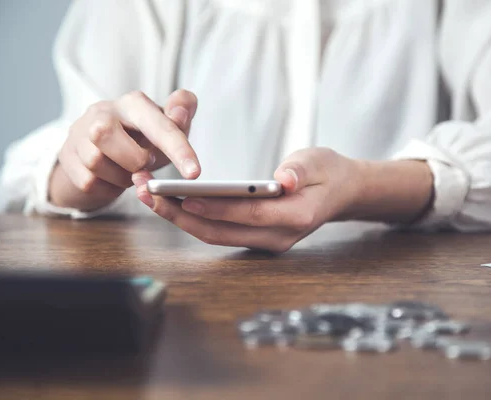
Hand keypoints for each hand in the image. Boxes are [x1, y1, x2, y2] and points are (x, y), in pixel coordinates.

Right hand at [49, 89, 199, 210]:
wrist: (106, 150)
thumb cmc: (143, 139)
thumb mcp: (167, 128)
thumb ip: (181, 114)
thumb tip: (180, 114)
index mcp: (133, 103)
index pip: (158, 123)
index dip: (179, 149)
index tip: (194, 174)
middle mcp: (102, 111)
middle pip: (105, 134)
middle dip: (132, 159)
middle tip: (144, 165)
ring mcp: (79, 133)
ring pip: (95, 161)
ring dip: (120, 176)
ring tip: (129, 171)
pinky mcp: (67, 156)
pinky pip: (87, 181)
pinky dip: (107, 187)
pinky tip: (113, 179)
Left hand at [131, 148, 359, 252]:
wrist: (341, 192)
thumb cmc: (328, 172)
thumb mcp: (319, 161)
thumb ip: (300, 170)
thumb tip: (283, 179)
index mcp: (297, 215)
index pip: (250, 213)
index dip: (217, 208)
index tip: (184, 198)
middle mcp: (279, 236)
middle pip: (223, 231)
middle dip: (182, 216)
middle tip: (149, 195)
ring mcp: (267, 242)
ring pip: (217, 236)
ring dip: (181, 219)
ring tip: (151, 197)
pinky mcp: (257, 239)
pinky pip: (221, 233)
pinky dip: (194, 220)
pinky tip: (173, 203)